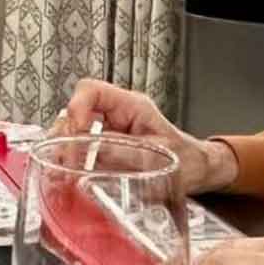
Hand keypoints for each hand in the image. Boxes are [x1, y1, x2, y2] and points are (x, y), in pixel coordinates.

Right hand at [51, 79, 236, 196]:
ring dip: (64, 148)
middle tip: (64, 158)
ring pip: (74, 128)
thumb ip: (124, 153)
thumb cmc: (188, 160)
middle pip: (76, 110)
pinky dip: (71, 160)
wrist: (200, 171)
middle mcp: (117, 114)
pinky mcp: (107, 148)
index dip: (76, 107)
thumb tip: (90, 154)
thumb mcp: (158, 157)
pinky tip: (71, 174)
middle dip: (64, 133)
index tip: (75, 132)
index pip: (91, 90)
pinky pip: (82, 147)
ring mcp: (110, 130)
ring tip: (63, 169)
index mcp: (131, 106)